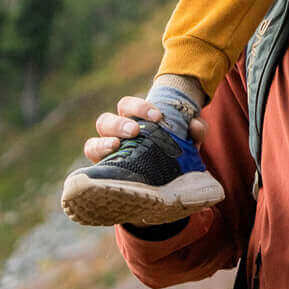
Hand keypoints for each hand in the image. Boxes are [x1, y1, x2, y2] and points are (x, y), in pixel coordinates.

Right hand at [83, 95, 208, 163]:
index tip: (157, 116)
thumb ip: (196, 130)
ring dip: (103, 142)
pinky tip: (109, 163)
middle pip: (105, 121)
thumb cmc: (174, 152)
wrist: (170, 182)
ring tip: (116, 145)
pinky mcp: (105, 171)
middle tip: (135, 130)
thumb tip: (195, 125)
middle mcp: (115, 135)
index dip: (139, 107)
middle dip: (119, 124)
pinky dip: (96, 160)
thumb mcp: (189, 141)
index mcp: (132, 120)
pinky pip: (92, 164)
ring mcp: (107, 153)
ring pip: (92, 143)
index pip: (126, 106)